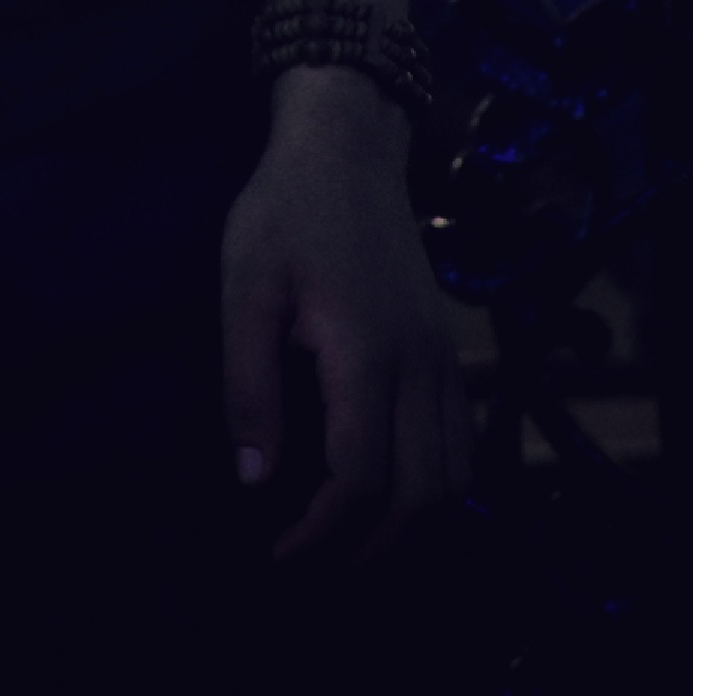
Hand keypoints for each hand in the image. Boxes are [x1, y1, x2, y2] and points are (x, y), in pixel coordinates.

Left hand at [221, 75, 472, 564]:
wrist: (349, 145)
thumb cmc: (285, 210)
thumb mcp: (244, 285)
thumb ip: (248, 384)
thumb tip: (255, 479)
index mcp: (366, 353)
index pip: (362, 477)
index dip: (322, 532)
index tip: (277, 553)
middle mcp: (422, 366)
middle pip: (424, 496)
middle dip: (369, 547)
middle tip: (312, 562)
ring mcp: (445, 358)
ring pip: (457, 477)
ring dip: (411, 526)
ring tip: (349, 540)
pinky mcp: (450, 349)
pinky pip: (463, 442)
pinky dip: (436, 487)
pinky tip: (389, 490)